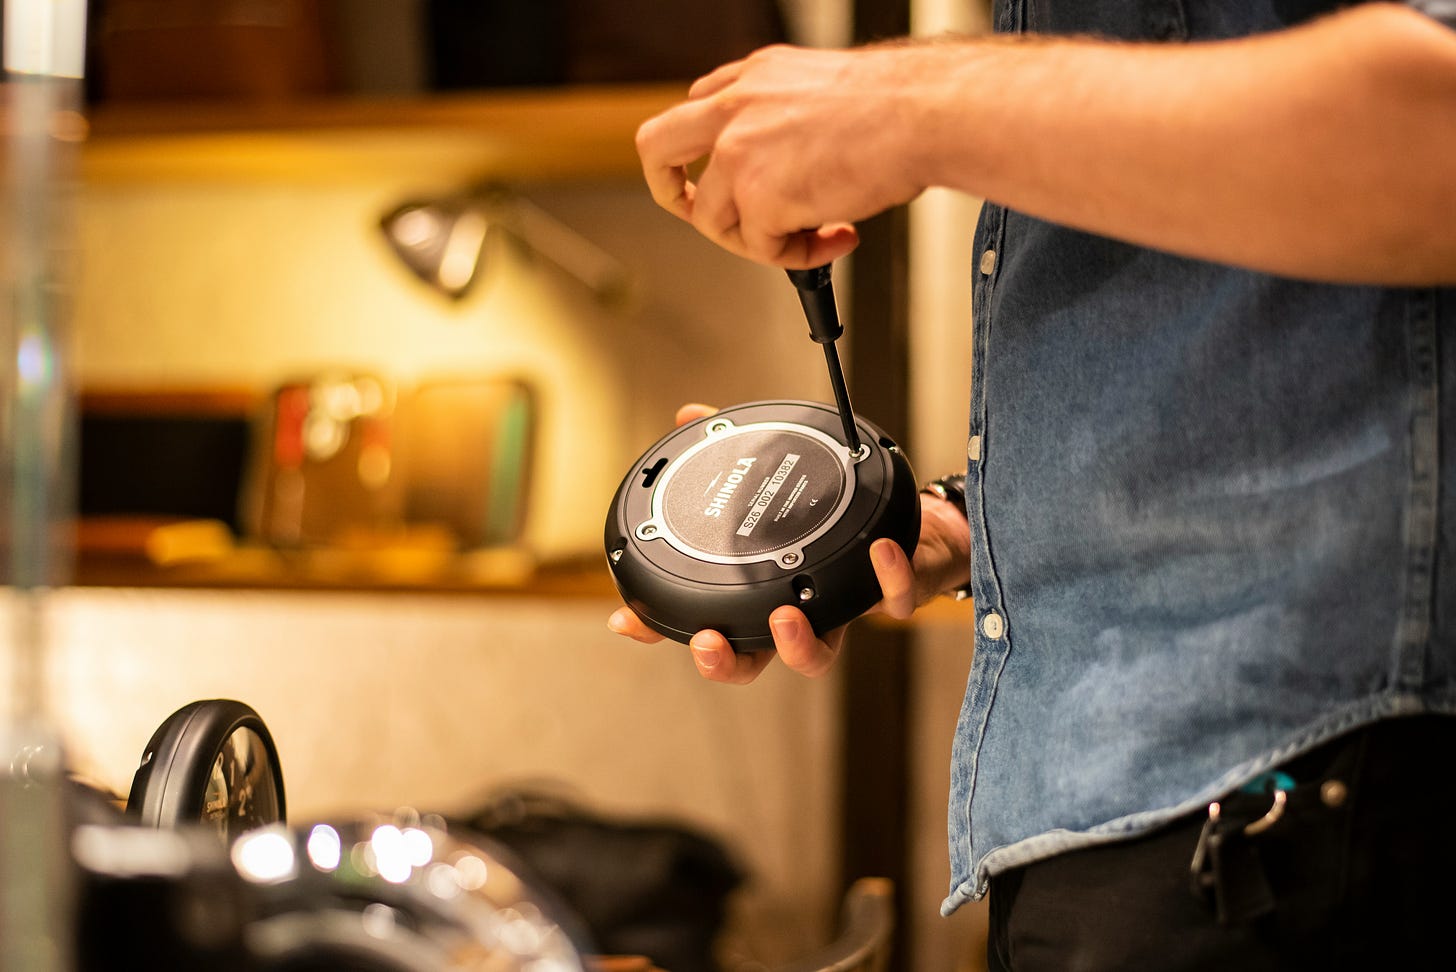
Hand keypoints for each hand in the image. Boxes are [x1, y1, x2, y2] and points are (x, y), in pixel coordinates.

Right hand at [607, 404, 972, 683]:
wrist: (917, 530)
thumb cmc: (841, 516)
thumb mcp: (781, 480)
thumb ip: (733, 451)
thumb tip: (690, 415)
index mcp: (764, 592)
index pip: (707, 621)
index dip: (663, 629)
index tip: (627, 620)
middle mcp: (799, 612)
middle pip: (752, 661)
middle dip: (725, 661)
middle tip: (707, 642)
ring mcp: (844, 612)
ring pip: (818, 656)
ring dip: (798, 646)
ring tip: (788, 617)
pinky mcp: (893, 595)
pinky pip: (893, 599)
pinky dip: (887, 577)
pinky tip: (879, 551)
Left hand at [635, 43, 935, 267]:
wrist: (924, 113)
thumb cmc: (897, 104)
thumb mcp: (823, 87)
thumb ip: (788, 117)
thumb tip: (788, 160)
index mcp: (753, 78)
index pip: (699, 109)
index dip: (709, 151)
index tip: (729, 174)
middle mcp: (735, 108)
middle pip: (657, 148)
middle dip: (667, 189)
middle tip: (693, 211)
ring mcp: (738, 154)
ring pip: (712, 218)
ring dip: (759, 240)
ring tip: (812, 237)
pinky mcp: (758, 198)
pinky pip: (761, 248)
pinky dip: (798, 256)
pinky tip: (837, 236)